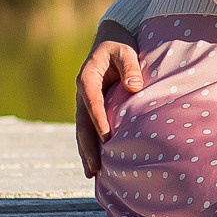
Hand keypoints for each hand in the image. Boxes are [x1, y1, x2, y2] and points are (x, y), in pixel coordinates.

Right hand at [75, 38, 141, 176]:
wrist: (109, 42)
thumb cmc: (119, 46)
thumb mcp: (125, 51)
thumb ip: (130, 66)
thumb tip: (134, 87)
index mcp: (87, 78)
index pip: (93, 102)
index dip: (99, 120)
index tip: (107, 138)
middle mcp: (82, 93)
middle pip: (83, 124)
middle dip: (87, 146)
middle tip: (94, 167)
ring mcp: (84, 103)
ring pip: (83, 131)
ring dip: (86, 152)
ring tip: (91, 174)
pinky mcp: (90, 108)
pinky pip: (88, 130)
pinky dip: (91, 146)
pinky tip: (95, 164)